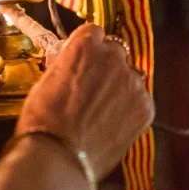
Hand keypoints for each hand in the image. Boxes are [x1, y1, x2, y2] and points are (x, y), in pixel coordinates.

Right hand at [16, 24, 154, 180]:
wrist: (59, 157)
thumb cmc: (43, 120)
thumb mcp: (46, 80)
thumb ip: (64, 63)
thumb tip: (67, 60)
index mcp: (85, 45)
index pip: (94, 32)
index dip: (88, 47)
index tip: (84, 59)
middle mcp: (113, 57)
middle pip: (115, 51)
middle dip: (106, 66)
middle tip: (93, 87)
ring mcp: (132, 82)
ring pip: (130, 76)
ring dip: (120, 87)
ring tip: (103, 110)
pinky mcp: (145, 106)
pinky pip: (140, 100)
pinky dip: (130, 109)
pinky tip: (113, 123)